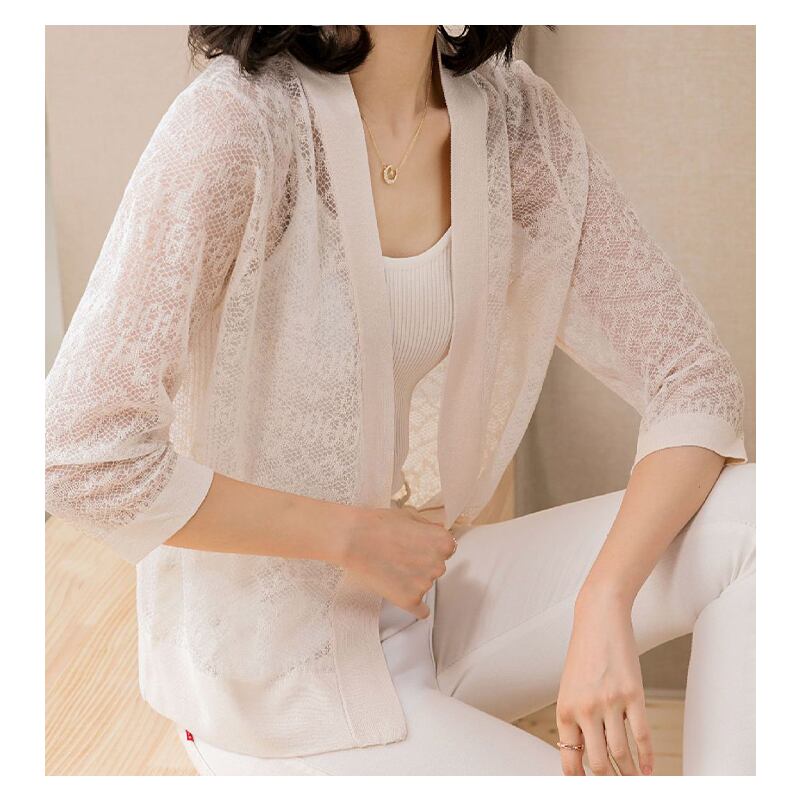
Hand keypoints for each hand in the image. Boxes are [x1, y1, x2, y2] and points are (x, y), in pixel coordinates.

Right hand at [338, 504, 457, 618]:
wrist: (354, 539)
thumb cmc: (378, 524)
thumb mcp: (410, 515)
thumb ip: (429, 527)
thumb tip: (437, 533)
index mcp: (443, 542)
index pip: (446, 549)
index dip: (429, 547)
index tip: (416, 547)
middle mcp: (438, 564)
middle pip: (436, 568)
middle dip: (421, 563)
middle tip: (400, 556)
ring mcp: (425, 584)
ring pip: (425, 585)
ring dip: (413, 580)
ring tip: (391, 567)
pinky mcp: (410, 600)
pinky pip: (421, 611)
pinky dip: (416, 607)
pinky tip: (409, 600)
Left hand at [555, 587, 654, 775]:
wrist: (598, 619)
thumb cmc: (584, 654)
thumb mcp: (570, 687)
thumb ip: (576, 718)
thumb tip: (584, 754)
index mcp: (564, 709)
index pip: (570, 758)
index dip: (579, 781)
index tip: (590, 789)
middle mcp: (585, 708)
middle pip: (597, 763)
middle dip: (607, 782)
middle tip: (615, 787)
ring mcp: (610, 702)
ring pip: (621, 754)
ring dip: (630, 774)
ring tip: (634, 782)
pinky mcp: (633, 694)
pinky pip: (641, 735)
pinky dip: (647, 757)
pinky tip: (649, 768)